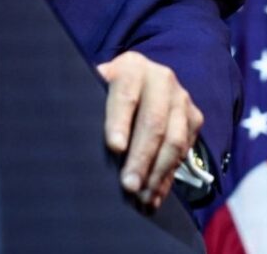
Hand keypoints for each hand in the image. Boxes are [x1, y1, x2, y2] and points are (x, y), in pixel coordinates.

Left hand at [97, 51, 203, 211]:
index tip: (114, 147)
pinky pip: (184, 152)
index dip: (119, 122)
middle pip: (153, 122)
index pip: (125, 95)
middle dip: (141, 158)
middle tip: (128, 186)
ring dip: (157, 173)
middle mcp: (161, 79)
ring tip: (141, 197)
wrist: (140, 81)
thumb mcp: (95, 87)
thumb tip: (72, 132)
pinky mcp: (193, 118)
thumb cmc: (107, 91)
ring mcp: (181, 98)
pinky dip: (168, 177)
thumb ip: (89, 103)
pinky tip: (154, 195)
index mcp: (131, 67)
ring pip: (174, 140)